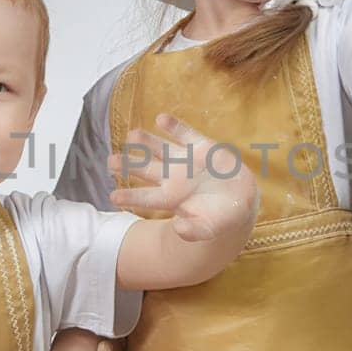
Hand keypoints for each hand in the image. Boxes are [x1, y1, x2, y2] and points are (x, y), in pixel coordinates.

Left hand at [107, 113, 259, 241]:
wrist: (242, 200)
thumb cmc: (220, 218)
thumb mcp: (209, 228)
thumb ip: (194, 231)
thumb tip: (178, 229)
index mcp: (171, 199)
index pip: (146, 198)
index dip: (130, 196)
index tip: (112, 196)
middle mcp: (174, 177)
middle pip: (146, 170)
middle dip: (129, 165)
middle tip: (110, 161)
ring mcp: (186, 161)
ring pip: (161, 149)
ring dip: (146, 141)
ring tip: (132, 134)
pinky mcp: (201, 147)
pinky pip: (185, 134)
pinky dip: (174, 127)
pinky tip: (161, 119)